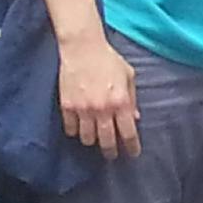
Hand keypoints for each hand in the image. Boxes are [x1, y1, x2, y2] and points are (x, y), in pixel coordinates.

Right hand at [58, 34, 140, 157]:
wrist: (82, 48)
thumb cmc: (108, 60)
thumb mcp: (128, 76)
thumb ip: (132, 98)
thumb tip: (135, 118)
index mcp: (120, 102)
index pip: (128, 132)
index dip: (132, 146)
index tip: (133, 154)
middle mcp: (102, 109)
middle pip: (106, 141)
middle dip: (110, 151)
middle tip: (112, 154)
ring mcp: (83, 109)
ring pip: (87, 139)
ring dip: (92, 140)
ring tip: (95, 138)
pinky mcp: (67, 106)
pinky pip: (71, 129)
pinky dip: (76, 131)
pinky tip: (80, 128)